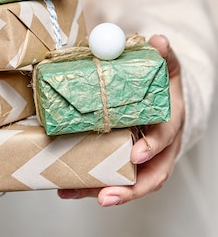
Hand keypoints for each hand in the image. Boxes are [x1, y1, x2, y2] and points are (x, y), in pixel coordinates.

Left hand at [58, 34, 184, 205]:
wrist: (165, 101)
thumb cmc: (163, 86)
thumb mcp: (165, 68)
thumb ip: (162, 56)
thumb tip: (159, 40)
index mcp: (170, 123)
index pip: (165, 139)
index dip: (152, 148)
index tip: (136, 155)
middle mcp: (160, 149)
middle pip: (151, 176)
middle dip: (129, 189)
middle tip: (105, 195)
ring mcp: (144, 161)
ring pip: (129, 184)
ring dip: (103, 192)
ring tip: (74, 193)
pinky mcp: (126, 165)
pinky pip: (110, 180)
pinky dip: (90, 187)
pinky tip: (66, 188)